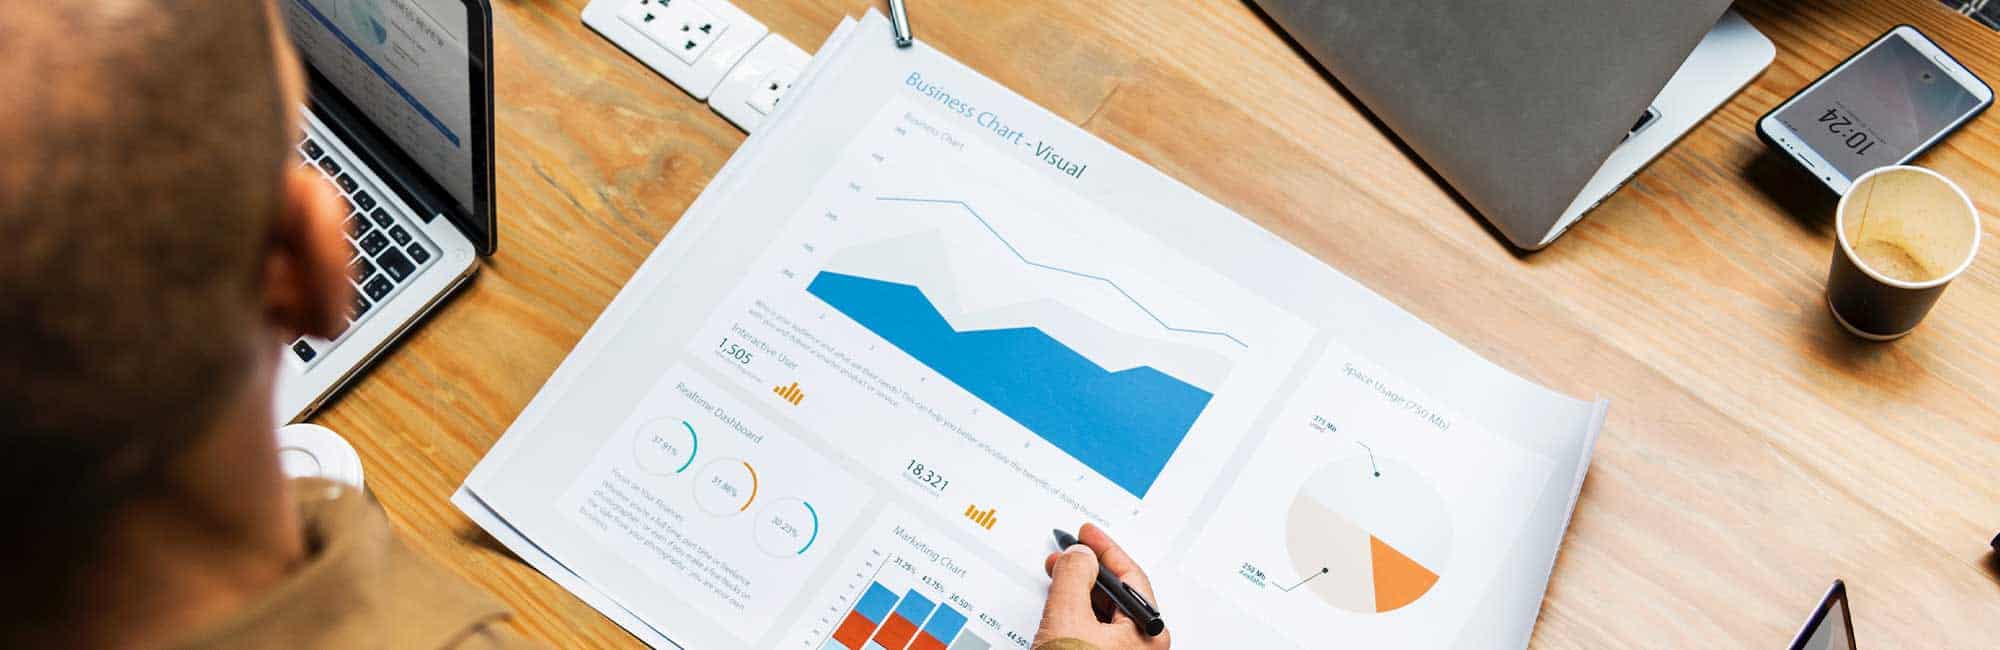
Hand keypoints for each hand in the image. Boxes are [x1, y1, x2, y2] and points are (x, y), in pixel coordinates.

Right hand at [1034, 524, 1169, 649]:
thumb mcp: (1068, 619)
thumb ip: (1074, 577)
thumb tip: (1079, 556)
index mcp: (1148, 631)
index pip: (1129, 576)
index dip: (1104, 549)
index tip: (1087, 533)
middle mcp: (1142, 643)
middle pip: (1117, 593)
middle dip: (1088, 569)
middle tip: (1069, 551)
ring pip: (1103, 611)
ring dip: (1080, 590)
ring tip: (1059, 576)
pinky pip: (1094, 628)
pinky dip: (1077, 611)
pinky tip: (1061, 605)